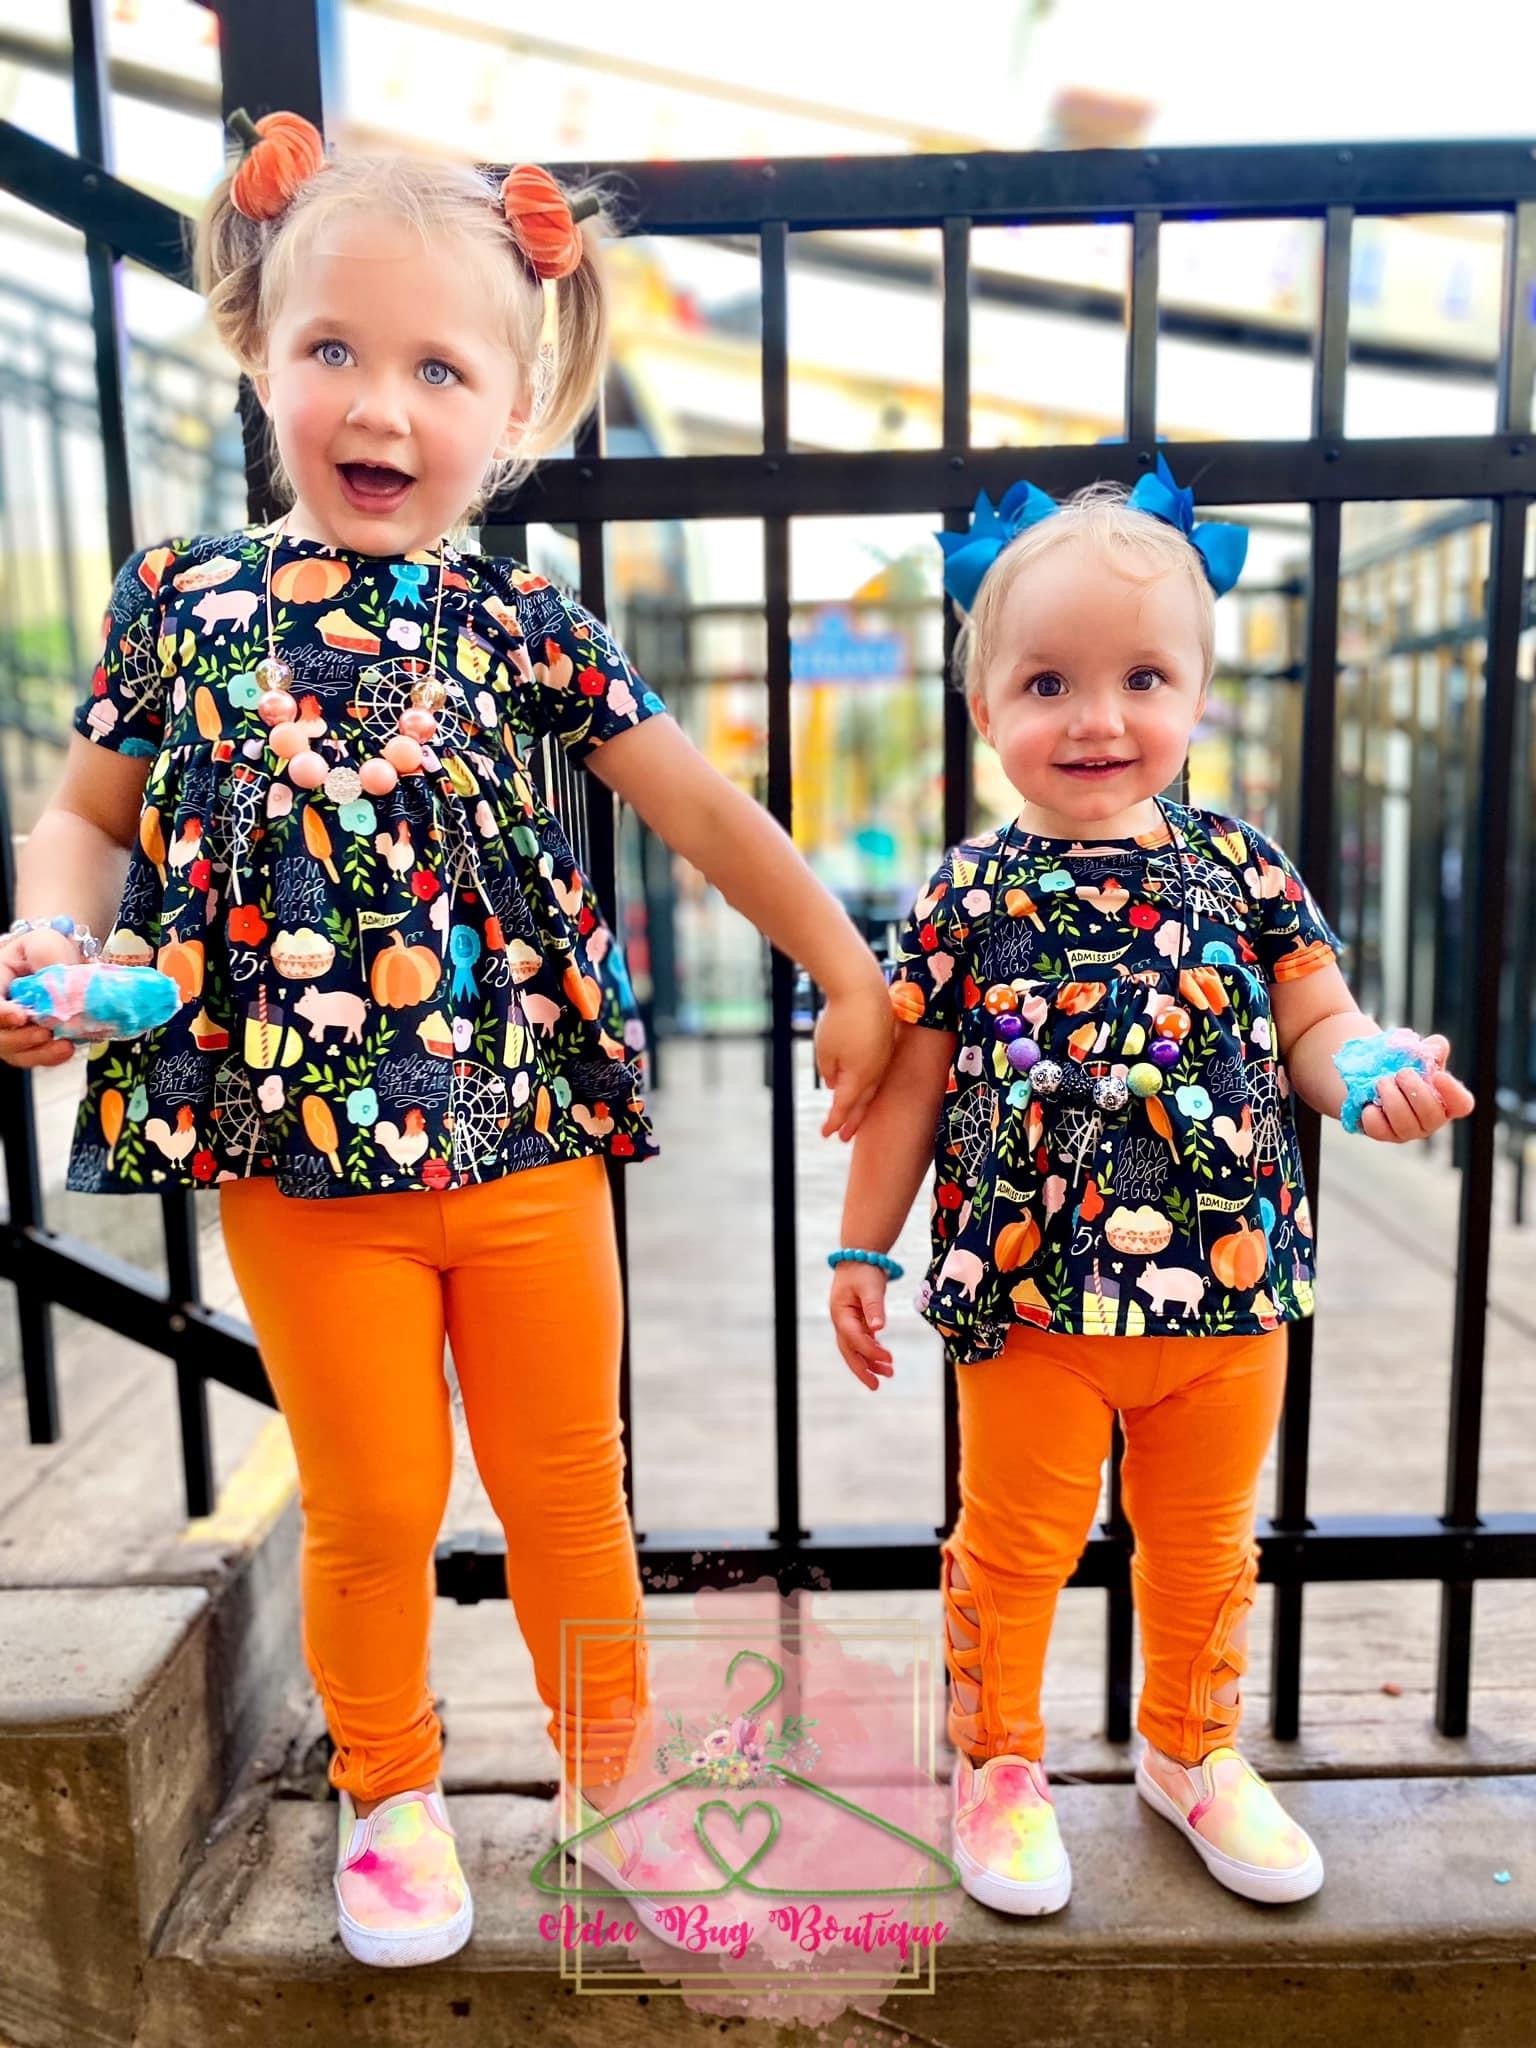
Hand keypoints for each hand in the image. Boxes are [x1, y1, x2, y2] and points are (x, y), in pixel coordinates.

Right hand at [0, 928, 84, 1068]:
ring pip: (14, 1052)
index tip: (20, 1016)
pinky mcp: (29, 1044)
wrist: (63, 960)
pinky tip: (67, 1049)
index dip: (0, 1014)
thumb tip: (57, 989)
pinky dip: (50, 1057)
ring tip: (63, 1045)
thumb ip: (45, 963)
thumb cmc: (47, 949)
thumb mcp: (44, 944)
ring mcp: (11, 1030)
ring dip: (38, 1053)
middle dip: (19, 1039)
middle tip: (45, 1034)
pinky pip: (34, 1057)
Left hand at [814, 979, 893, 1140]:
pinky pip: (878, 1073)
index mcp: (859, 1076)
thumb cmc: (840, 1018)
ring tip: (853, 1117)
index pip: (845, 1107)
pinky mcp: (885, 1045)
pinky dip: (869, 1085)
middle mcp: (875, 1072)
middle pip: (862, 1103)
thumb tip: (837, 1084)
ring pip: (872, 1089)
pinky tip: (863, 1086)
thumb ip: (830, 1071)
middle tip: (842, 1138)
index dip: (834, 1121)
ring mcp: (883, 1058)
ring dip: (862, 1104)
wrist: (862, 986)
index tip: (825, 1134)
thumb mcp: (825, 1050)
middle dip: (851, 1121)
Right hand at [830, 1262, 893, 1389]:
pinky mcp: (855, 1320)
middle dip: (862, 1369)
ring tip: (888, 1373)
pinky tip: (884, 1357)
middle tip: (876, 1386)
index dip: (871, 1351)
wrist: (859, 1256)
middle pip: (849, 1351)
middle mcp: (841, 1321)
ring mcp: (847, 1321)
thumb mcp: (871, 1286)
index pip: (855, 1339)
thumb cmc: (864, 1270)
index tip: (889, 1359)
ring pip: (855, 1348)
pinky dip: (871, 1350)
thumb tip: (879, 1328)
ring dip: (869, 1362)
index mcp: (841, 1314)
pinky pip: (861, 1341)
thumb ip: (874, 1307)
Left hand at [1359, 1035, 1474, 1142]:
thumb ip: (1432, 1048)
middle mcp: (1430, 1121)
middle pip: (1432, 1116)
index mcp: (1446, 1101)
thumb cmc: (1402, 1064)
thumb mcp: (1418, 1053)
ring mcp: (1407, 1131)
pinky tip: (1369, 1103)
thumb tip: (1436, 1045)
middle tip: (1402, 1073)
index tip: (1438, 1075)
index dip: (1453, 1093)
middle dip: (1416, 1091)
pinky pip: (1379, 1131)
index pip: (1462, 1105)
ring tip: (1382, 1082)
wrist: (1367, 1075)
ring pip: (1406, 1125)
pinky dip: (1373, 1115)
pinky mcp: (1384, 1134)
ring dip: (1393, 1100)